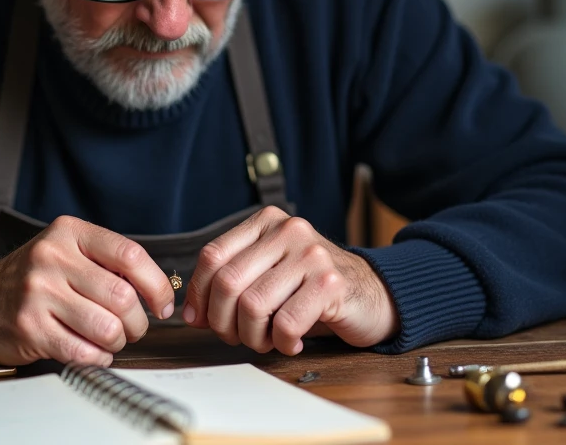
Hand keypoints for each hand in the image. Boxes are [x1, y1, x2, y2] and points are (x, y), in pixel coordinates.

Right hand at [0, 216, 174, 365]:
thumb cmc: (32, 279)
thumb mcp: (66, 251)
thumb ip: (106, 262)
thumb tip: (158, 290)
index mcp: (69, 233)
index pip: (130, 255)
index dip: (156, 284)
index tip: (161, 304)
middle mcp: (52, 258)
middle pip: (122, 296)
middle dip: (137, 322)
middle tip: (131, 328)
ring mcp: (38, 294)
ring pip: (106, 327)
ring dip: (117, 342)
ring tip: (109, 339)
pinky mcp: (29, 329)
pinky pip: (83, 352)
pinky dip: (96, 358)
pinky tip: (90, 351)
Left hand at [182, 206, 397, 354]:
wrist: (372, 293)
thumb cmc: (312, 289)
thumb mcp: (268, 275)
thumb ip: (231, 284)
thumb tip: (193, 313)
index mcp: (266, 222)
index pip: (212, 256)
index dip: (199, 293)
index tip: (202, 319)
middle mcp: (288, 230)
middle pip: (228, 282)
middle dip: (224, 321)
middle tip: (238, 336)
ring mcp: (311, 254)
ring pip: (253, 304)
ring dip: (253, 336)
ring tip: (267, 341)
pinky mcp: (331, 282)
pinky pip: (286, 322)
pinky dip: (282, 342)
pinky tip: (292, 342)